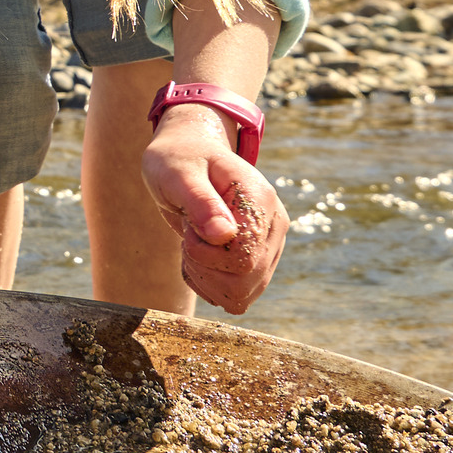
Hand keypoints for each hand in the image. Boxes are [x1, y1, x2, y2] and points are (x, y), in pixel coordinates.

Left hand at [143, 105, 286, 314]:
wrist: (187, 155)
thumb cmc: (179, 159)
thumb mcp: (179, 173)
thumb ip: (201, 202)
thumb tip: (223, 235)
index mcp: (260, 200)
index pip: (245, 257)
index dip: (208, 255)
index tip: (190, 228)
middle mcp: (273, 225)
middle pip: (247, 280)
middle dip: (205, 269)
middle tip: (188, 238)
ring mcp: (268, 245)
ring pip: (243, 295)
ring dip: (206, 280)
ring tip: (192, 246)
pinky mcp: (256, 261)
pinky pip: (236, 297)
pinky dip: (208, 285)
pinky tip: (197, 258)